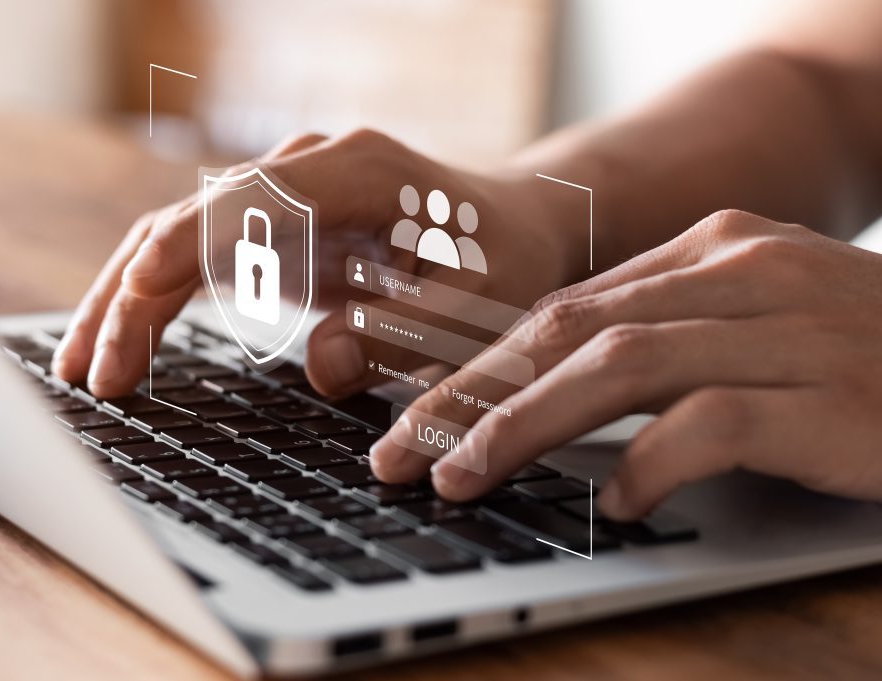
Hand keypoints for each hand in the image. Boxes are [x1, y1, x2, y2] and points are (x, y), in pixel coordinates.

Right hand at [53, 129, 575, 398]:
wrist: (505, 233)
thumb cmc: (499, 265)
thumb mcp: (475, 305)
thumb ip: (405, 333)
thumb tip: (319, 364)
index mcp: (354, 171)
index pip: (250, 200)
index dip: (188, 245)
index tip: (139, 294)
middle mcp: (303, 171)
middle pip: (191, 220)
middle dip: (134, 294)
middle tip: (94, 376)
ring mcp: (279, 197)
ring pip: (174, 240)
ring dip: (124, 302)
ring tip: (80, 372)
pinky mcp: (268, 231)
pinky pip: (192, 262)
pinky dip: (151, 305)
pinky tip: (119, 348)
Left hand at [370, 210, 881, 519]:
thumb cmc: (863, 357)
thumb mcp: (754, 322)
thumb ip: (663, 338)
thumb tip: (550, 392)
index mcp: (712, 250)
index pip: (564, 307)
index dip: (480, 363)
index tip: (418, 413)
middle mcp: (739, 273)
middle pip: (569, 331)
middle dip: (471, 395)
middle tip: (402, 451)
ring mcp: (786, 327)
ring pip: (618, 367)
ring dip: (525, 426)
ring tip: (464, 477)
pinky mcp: (829, 394)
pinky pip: (714, 423)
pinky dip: (652, 464)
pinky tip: (618, 504)